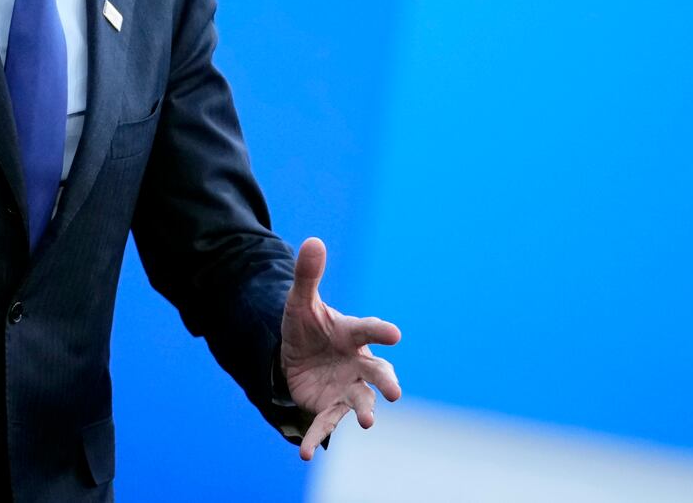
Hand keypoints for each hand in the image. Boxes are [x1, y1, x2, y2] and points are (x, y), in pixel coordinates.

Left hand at [280, 237, 401, 459]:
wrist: (297, 356)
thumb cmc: (308, 327)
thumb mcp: (301, 302)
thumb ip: (309, 275)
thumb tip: (313, 240)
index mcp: (352, 334)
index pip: (369, 330)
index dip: (381, 331)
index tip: (395, 333)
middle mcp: (357, 363)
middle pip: (377, 372)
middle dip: (387, 381)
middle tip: (395, 392)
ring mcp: (347, 387)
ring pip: (361, 400)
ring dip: (364, 411)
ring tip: (367, 421)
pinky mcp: (330, 407)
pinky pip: (326, 424)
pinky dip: (317, 438)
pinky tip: (304, 452)